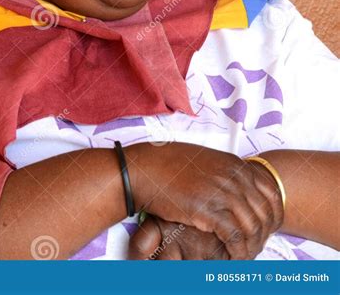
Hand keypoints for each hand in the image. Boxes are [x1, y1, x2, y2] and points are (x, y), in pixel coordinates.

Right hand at [125, 142, 283, 259]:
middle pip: (265, 212)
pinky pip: (235, 237)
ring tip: (246, 255)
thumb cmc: (168, 164)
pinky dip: (239, 252)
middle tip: (257, 246)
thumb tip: (237, 186)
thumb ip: (225, 172)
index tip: (268, 228)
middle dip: (265, 233)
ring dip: (252, 245)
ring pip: (252, 226)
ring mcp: (222, 192)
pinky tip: (235, 259)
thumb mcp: (205, 160)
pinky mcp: (208, 210)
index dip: (273, 214)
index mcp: (235, 164)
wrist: (145, 169)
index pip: (271, 192)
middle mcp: (233, 177)